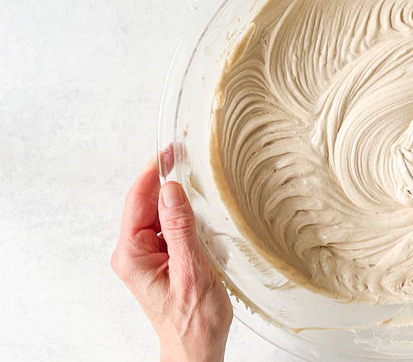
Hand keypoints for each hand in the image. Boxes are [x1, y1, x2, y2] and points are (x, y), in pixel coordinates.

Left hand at [111, 155, 232, 361]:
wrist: (196, 348)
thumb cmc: (194, 320)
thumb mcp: (192, 269)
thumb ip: (180, 227)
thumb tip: (170, 191)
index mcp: (132, 255)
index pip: (138, 201)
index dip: (153, 172)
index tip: (168, 152)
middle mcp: (132, 255)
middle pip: (146, 205)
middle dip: (166, 184)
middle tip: (185, 160)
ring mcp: (144, 258)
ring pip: (158, 217)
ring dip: (177, 204)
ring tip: (197, 194)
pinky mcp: (158, 262)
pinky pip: (166, 231)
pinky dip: (182, 220)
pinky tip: (197, 220)